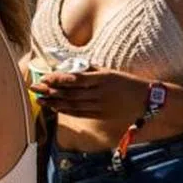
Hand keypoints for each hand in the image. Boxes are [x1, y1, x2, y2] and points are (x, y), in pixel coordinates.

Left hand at [31, 67, 149, 120]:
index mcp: (103, 79)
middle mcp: (101, 93)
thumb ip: (91, 70)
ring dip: (54, 102)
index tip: (45, 77)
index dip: (57, 79)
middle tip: (35, 88)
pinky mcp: (101, 115)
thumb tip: (70, 67)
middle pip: (70, 93)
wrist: (147, 100)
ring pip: (72, 104)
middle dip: (50, 91)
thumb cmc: (128, 83)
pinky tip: (55, 108)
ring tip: (40, 99)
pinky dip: (65, 111)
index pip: (75, 78)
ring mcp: (101, 106)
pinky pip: (79, 113)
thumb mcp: (111, 72)